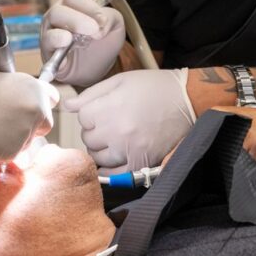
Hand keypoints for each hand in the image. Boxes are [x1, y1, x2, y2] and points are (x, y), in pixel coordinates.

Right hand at [0, 71, 59, 162]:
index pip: (52, 97)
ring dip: (16, 137)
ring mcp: (27, 131)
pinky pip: (13, 152)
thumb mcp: (0, 80)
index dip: (39, 103)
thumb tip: (23, 96)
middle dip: (31, 124)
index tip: (31, 108)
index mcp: (34, 87)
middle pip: (44, 122)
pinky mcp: (15, 150)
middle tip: (9, 122)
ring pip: (28, 139)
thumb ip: (19, 89)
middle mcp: (36, 109)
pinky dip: (3, 149)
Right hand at [40, 0, 125, 86]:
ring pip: (51, 20)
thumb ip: (111, 18)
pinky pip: (47, 41)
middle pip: (61, 9)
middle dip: (78, 18)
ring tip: (77, 35)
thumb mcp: (115, 28)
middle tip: (94, 29)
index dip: (89, 7)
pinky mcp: (47, 50)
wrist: (95, 71)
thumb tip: (102, 23)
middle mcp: (59, 15)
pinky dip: (56, 40)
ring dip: (67, 26)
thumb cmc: (102, 44)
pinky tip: (66, 42)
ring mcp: (51, 31)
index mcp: (74, 6)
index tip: (103, 20)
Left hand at [64, 69, 195, 173]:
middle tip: (109, 122)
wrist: (186, 100)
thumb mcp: (121, 81)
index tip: (102, 109)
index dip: (91, 112)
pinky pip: (114, 174)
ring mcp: (128, 149)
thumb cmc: (154, 87)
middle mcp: (116, 130)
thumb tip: (68, 105)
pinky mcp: (140, 162)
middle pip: (87, 137)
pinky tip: (115, 157)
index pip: (82, 117)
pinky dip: (110, 168)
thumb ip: (91, 94)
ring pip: (97, 156)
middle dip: (95, 129)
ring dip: (101, 147)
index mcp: (109, 107)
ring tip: (115, 137)